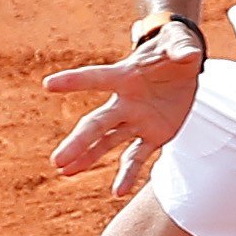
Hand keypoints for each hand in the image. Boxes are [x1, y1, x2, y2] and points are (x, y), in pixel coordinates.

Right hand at [43, 19, 205, 199]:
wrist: (183, 65)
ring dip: (88, 158)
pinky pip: (138, 157)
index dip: (74, 81)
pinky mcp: (154, 135)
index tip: (48, 85)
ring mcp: (136, 120)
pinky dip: (129, 174)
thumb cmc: (176, 47)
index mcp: (126, 76)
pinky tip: (117, 192)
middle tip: (57, 160)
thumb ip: (181, 49)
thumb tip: (187, 55)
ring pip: (107, 142)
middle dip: (78, 142)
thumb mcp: (181, 43)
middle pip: (96, 124)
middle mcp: (125, 102)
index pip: (96, 78)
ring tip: (66, 172)